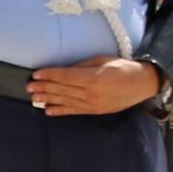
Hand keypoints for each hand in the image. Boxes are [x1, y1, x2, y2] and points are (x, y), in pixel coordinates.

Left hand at [29, 57, 163, 116]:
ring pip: (66, 101)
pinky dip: (60, 111)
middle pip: (62, 90)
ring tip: (34, 98)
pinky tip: (48, 110)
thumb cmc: (123, 68)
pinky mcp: (96, 111)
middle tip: (29, 87)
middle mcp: (91, 93)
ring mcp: (93, 104)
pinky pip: (74, 111)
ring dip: (48, 99)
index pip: (65, 76)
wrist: (143, 84)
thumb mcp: (102, 60)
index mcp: (93, 78)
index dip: (49, 75)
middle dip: (44, 88)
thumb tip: (63, 69)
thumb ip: (82, 66)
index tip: (35, 74)